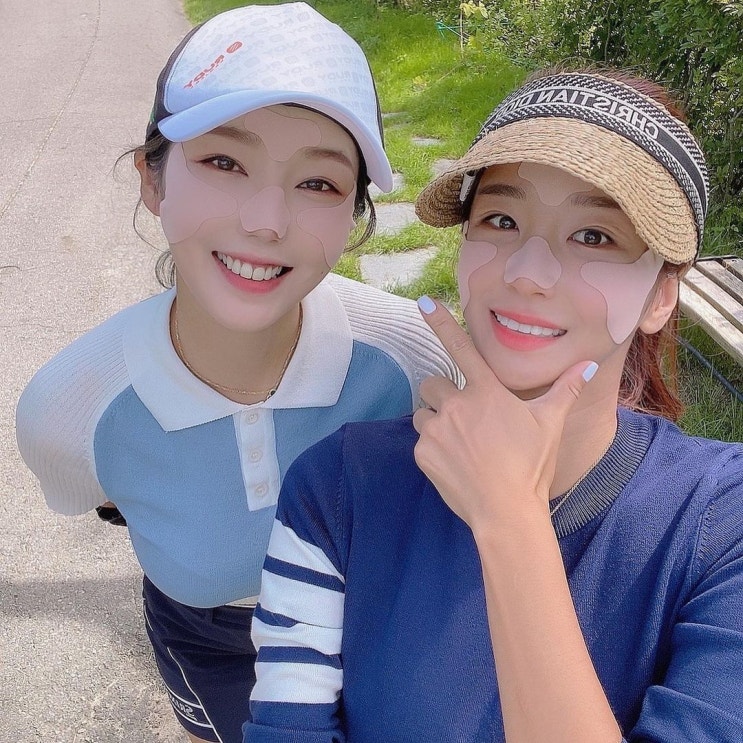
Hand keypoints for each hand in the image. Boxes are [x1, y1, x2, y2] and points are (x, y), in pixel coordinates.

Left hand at [412, 297, 596, 528]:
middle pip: (432, 383)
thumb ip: (565, 390)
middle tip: (463, 417)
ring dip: (435, 421)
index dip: (441, 322)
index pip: (461, 348)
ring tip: (459, 443)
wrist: (507, 510)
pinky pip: (420, 441)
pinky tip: (454, 463)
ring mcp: (436, 430)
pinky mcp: (422, 453)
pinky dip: (432, 449)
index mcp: (485, 392)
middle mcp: (456, 405)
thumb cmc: (531, 465)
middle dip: (442, 395)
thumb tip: (587, 365)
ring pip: (423, 413)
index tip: (423, 302)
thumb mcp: (549, 424)